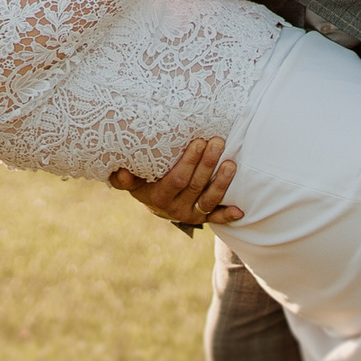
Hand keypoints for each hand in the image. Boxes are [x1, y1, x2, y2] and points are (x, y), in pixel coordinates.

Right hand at [113, 137, 243, 226]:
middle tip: (217, 142)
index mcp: (158, 197)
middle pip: (196, 186)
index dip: (189, 162)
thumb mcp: (130, 181)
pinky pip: (215, 218)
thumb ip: (122, 178)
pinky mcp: (201, 218)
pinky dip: (227, 215)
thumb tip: (121, 171)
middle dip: (208, 163)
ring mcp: (190, 214)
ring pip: (208, 200)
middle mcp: (175, 208)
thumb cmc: (142, 183)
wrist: (154, 205)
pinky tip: (240, 210)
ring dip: (221, 182)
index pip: (177, 179)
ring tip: (231, 163)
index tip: (199, 142)